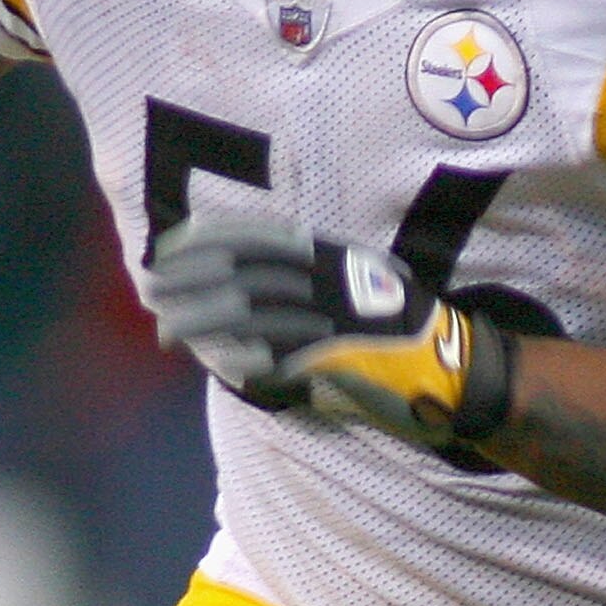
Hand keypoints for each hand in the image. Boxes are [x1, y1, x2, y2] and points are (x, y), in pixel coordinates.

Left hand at [145, 207, 513, 450]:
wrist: (453, 369)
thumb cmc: (398, 334)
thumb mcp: (354, 289)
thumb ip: (306, 285)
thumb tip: (247, 294)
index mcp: (328, 254)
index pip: (253, 235)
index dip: (205, 241)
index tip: (167, 251)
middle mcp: (326, 277)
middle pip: (239, 271)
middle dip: (189, 282)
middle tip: (151, 292)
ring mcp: (329, 316)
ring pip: (246, 312)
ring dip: (199, 322)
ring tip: (165, 332)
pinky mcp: (334, 357)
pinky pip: (273, 355)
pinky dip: (238, 358)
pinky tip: (210, 362)